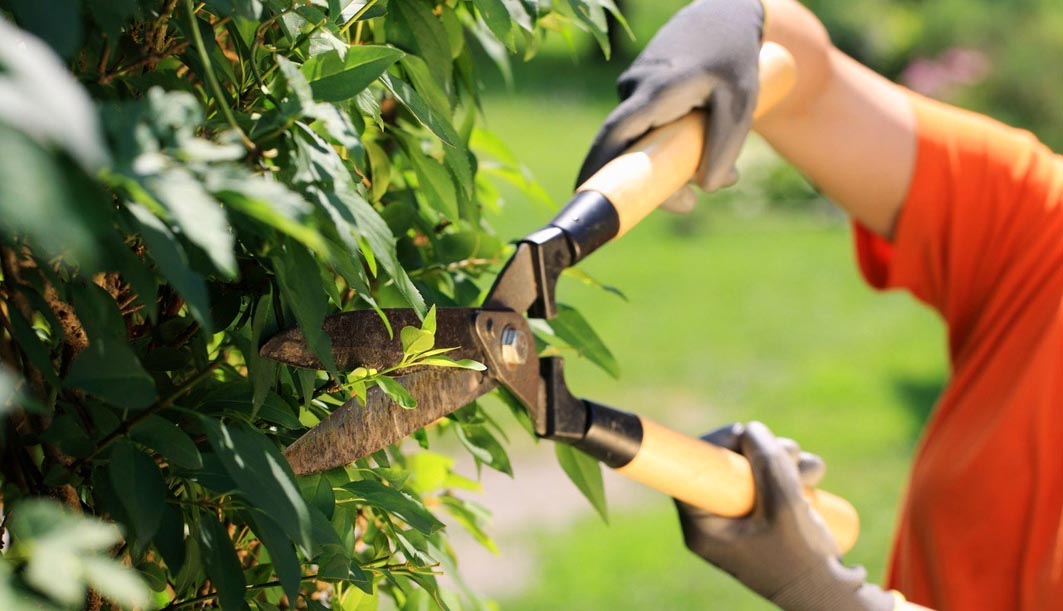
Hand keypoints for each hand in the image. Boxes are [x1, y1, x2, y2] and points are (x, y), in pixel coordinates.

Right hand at [575, 0, 765, 211]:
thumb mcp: (741, 103)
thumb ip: (725, 146)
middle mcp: (636, 88)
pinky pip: (646, 126)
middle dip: (647, 181)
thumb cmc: (733, 58)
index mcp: (655, 90)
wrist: (723, 14)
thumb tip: (708, 187)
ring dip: (669, 162)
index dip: (597, 166)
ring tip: (714, 170)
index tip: (582, 195)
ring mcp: (634, 87)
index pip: (615, 133)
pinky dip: (668, 144)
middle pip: (626, 147)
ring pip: (641, 139)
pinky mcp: (641, 91)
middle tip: (688, 203)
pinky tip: (701, 143)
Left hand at [676, 422, 895, 610]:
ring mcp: (741, 518)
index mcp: (704, 527)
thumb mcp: (785, 508)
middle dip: (761, 451)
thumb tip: (751, 429)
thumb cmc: (802, 561)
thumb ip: (767, 465)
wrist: (832, 594)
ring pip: (752, 469)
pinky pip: (770, 481)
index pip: (691, 473)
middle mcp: (717, 520)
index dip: (715, 445)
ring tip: (812, 473)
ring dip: (784, 459)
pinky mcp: (764, 515)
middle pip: (725, 465)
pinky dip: (792, 473)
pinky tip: (813, 480)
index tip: (741, 434)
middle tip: (791, 452)